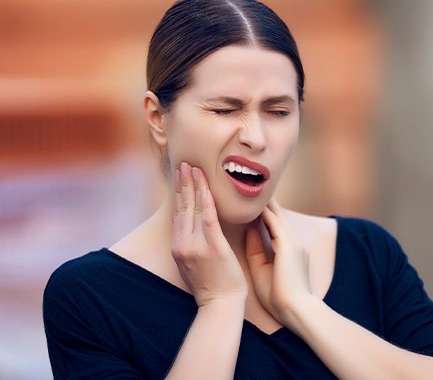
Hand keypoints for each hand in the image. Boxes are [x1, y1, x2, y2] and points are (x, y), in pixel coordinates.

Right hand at [171, 161, 247, 307]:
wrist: (220, 305)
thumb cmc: (211, 285)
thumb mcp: (191, 264)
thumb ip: (190, 244)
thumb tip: (191, 227)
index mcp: (178, 247)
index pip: (178, 213)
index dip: (179, 193)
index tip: (180, 175)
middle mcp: (182, 244)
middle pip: (182, 207)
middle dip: (183, 183)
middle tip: (183, 163)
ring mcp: (196, 246)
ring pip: (193, 209)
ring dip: (193, 186)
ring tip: (192, 168)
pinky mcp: (213, 248)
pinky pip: (209, 219)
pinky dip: (207, 201)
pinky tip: (206, 187)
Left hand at [244, 198, 312, 325]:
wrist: (296, 311)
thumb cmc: (279, 297)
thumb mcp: (262, 269)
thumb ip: (256, 249)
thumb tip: (249, 229)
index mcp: (286, 250)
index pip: (272, 225)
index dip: (261, 212)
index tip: (249, 201)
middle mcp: (291, 242)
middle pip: (275, 215)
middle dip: (264, 202)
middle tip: (250, 185)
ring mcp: (292, 243)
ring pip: (276, 215)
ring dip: (264, 202)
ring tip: (251, 187)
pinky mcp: (288, 246)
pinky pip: (275, 224)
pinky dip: (265, 212)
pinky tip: (255, 202)